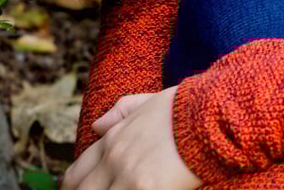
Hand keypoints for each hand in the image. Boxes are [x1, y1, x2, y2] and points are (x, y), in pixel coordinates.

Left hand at [61, 86, 202, 189]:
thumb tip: (97, 126)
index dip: (74, 189)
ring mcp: (126, 176)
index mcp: (112, 139)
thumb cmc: (186, 108)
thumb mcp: (149, 102)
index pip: (76, 174)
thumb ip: (120, 111)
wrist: (209, 112)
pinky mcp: (144, 189)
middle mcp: (113, 158)